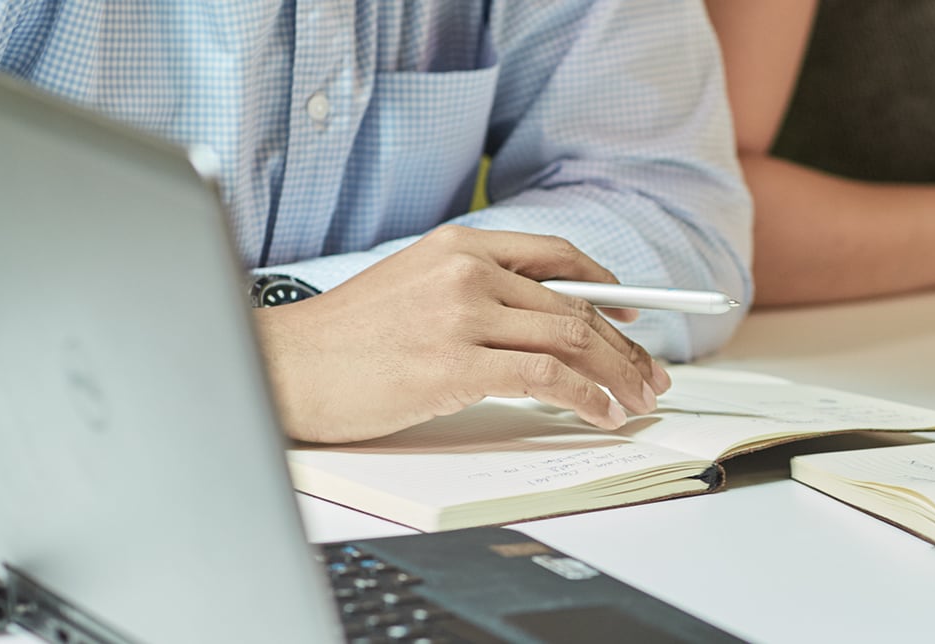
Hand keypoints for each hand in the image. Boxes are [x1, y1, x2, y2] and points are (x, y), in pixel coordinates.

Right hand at [254, 226, 672, 443]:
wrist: (284, 365)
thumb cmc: (344, 339)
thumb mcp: (412, 286)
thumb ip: (473, 290)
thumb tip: (540, 320)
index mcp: (458, 246)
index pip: (556, 257)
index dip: (606, 286)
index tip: (632, 314)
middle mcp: (467, 272)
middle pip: (573, 305)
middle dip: (624, 345)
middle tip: (651, 375)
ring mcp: (462, 316)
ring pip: (570, 340)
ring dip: (616, 375)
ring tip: (637, 401)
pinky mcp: (456, 365)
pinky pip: (546, 378)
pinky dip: (586, 398)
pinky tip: (602, 414)